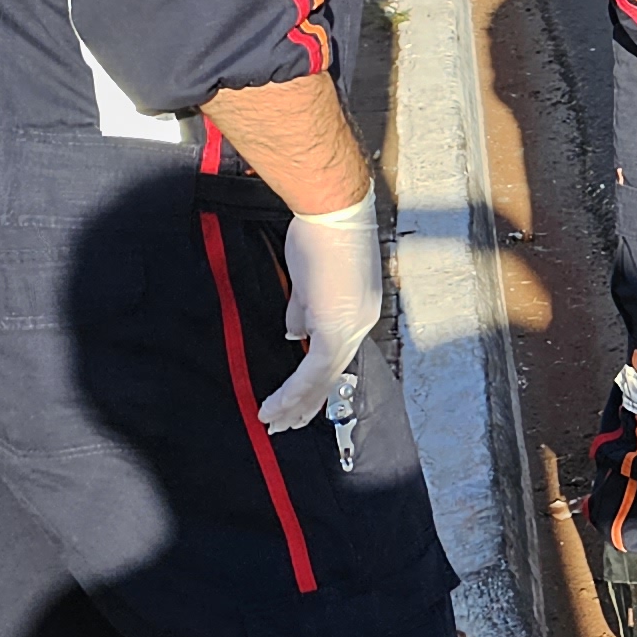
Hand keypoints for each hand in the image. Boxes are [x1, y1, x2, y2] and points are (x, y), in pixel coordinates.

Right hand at [259, 193, 383, 436]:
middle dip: (306, 403)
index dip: (315, 379)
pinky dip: (294, 390)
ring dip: (296, 403)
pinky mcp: (337, 325)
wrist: (331, 213)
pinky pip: (315, 369)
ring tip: (274, 420)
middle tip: (284, 424)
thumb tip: (296, 335)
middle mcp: (362, 322)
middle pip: (333, 374)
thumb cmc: (320, 234)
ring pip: (324, 378)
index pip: (336, 355)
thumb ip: (304, 311)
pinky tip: (276, 404)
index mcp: (358, 310)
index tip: (295, 397)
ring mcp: (353, 325)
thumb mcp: (310, 280)